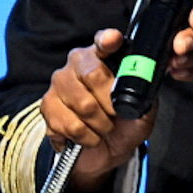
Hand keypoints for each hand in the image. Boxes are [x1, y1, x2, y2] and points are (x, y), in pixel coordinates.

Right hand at [41, 28, 154, 192]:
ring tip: (103, 127)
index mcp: (103, 57)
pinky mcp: (47, 106)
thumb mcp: (143, 110)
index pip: (104, 42)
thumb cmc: (124, 125)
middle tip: (115, 115)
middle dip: (110, 103)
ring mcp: (58, 84)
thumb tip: (145, 86)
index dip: (108, 40)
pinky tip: (88, 135)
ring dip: (100, 125)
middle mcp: (77, 64)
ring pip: (83, 104)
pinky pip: (70, 124)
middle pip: (93, 74)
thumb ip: (145, 94)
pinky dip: (86, 137)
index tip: (114, 40)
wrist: (105, 152)